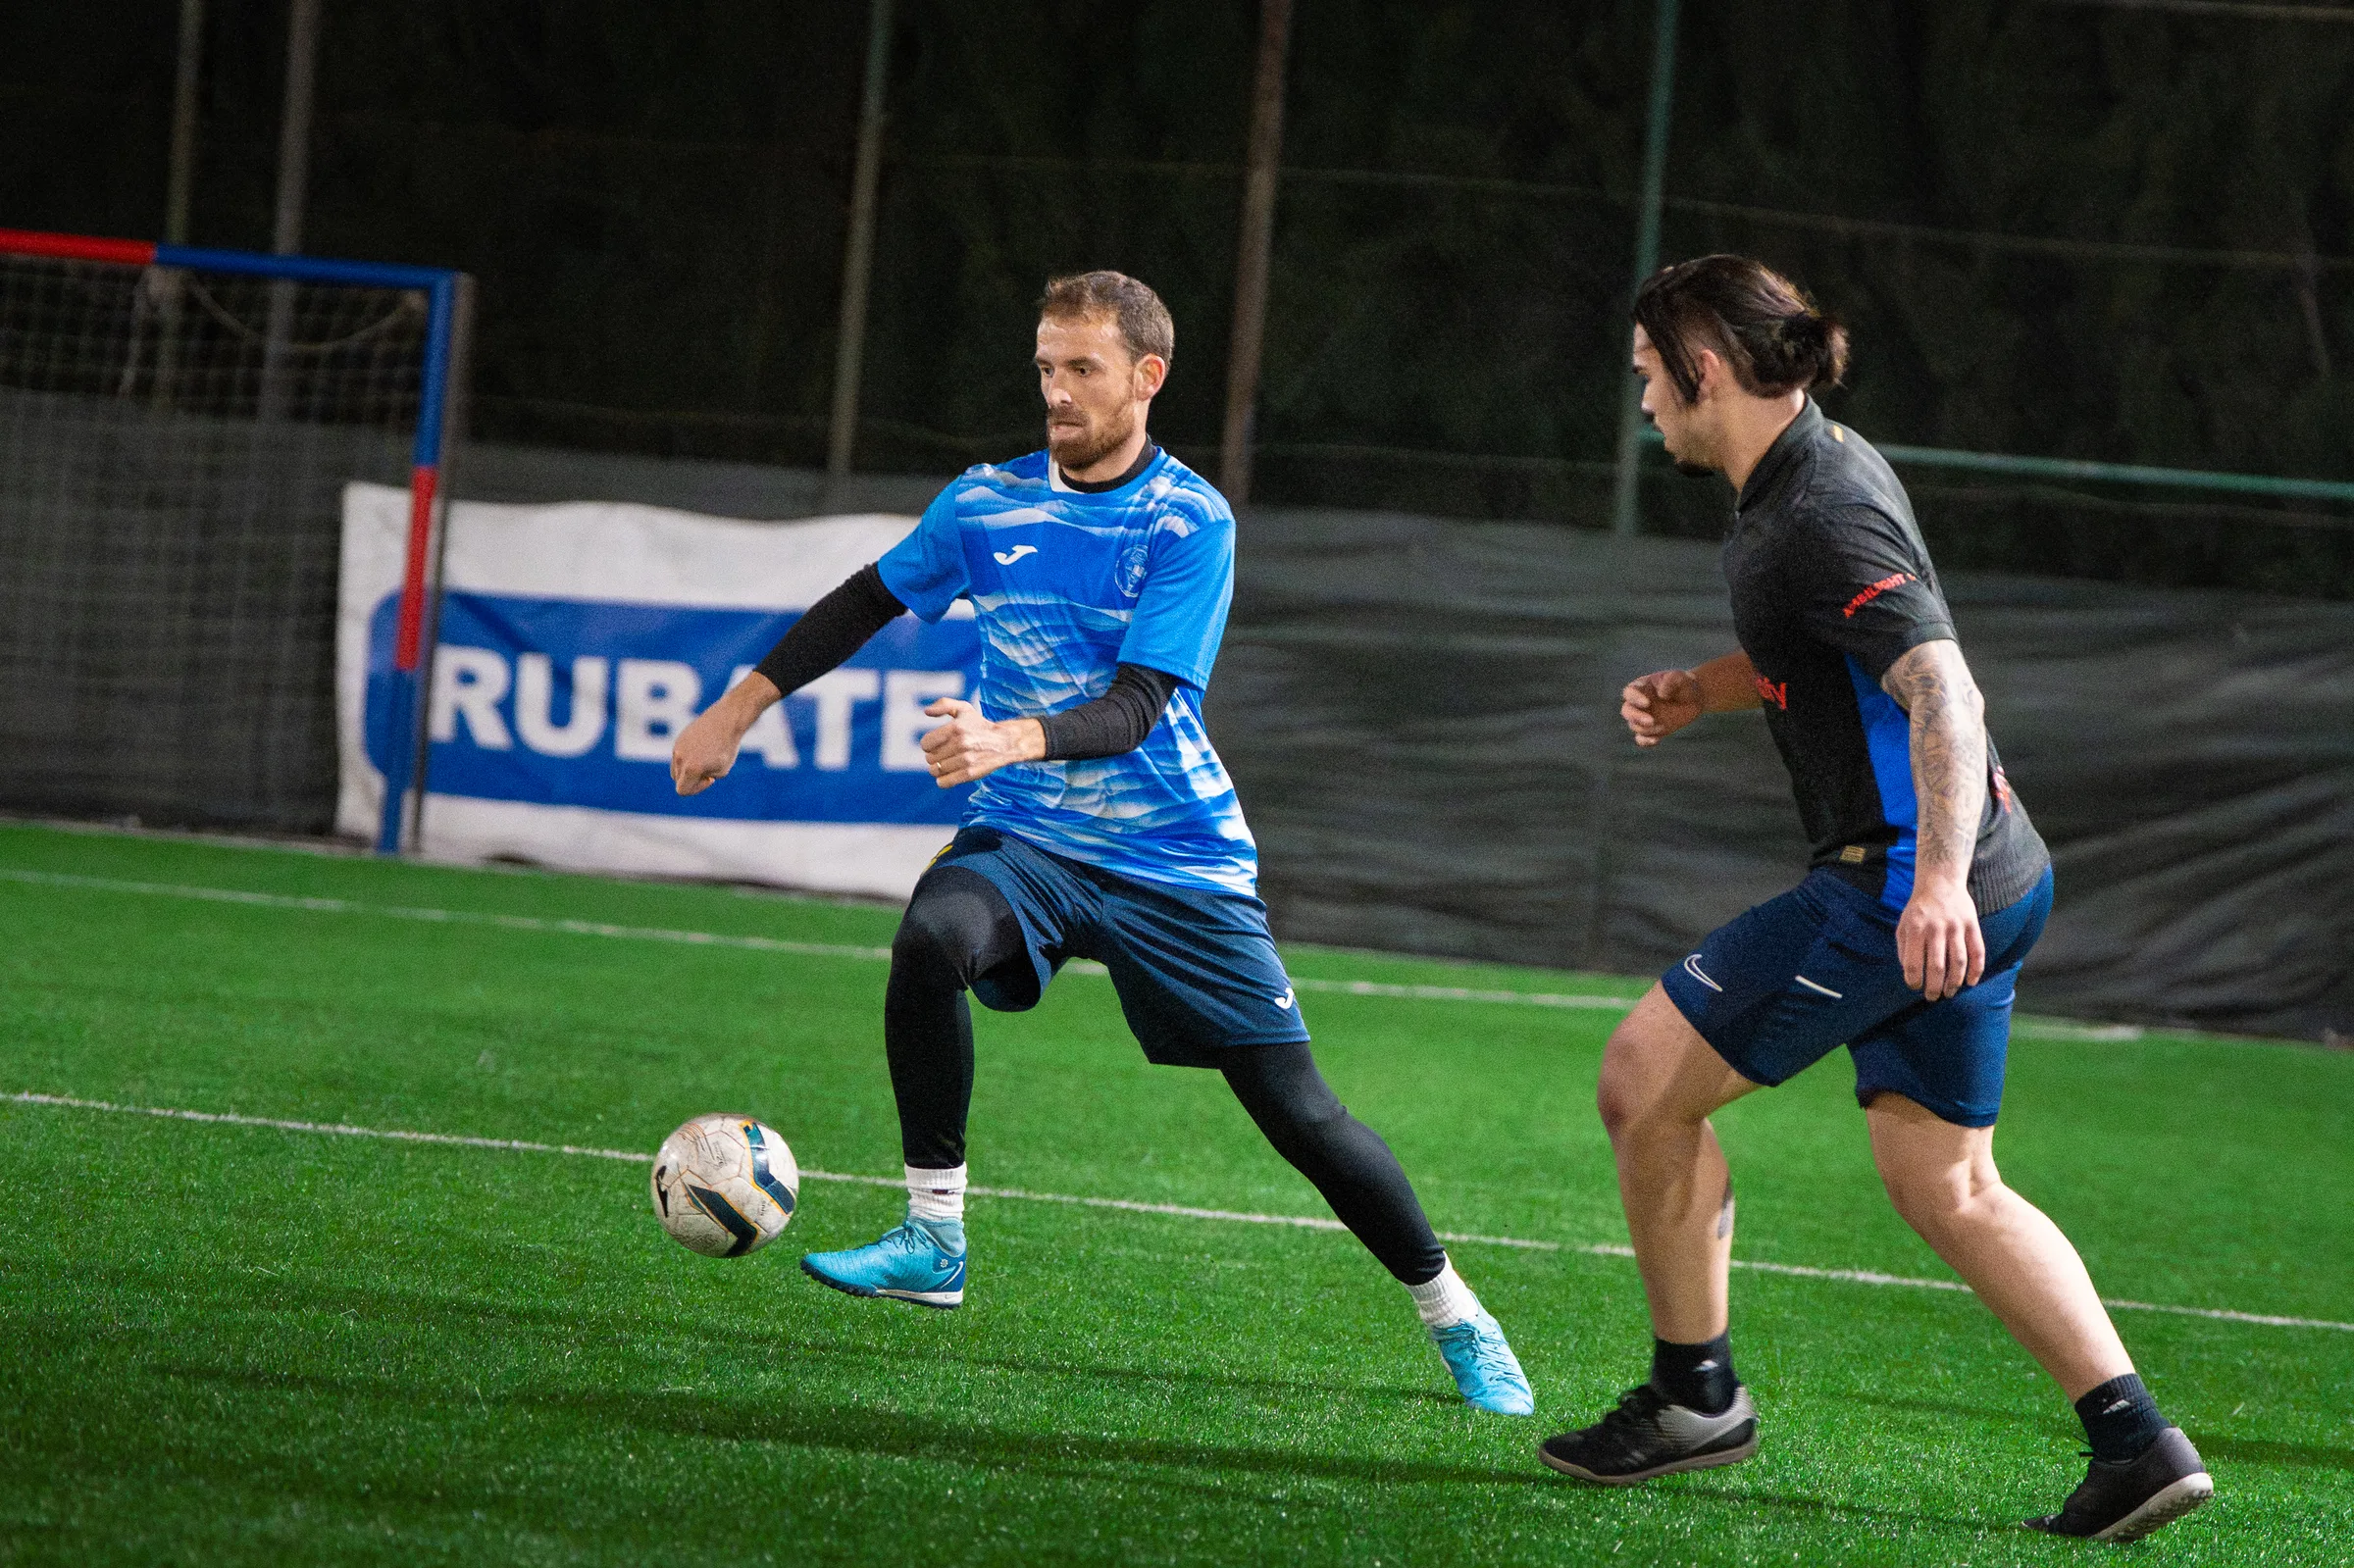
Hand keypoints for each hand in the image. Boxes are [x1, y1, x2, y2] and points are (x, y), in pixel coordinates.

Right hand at [670, 674, 775, 795]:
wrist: (727, 720)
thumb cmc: (727, 748)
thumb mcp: (720, 771)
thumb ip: (702, 779)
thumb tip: (691, 776)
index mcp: (690, 768)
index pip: (682, 790)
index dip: (696, 789)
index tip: (710, 779)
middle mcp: (680, 757)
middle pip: (678, 779)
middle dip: (691, 779)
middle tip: (709, 769)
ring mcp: (678, 747)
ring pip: (676, 768)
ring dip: (688, 769)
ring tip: (706, 759)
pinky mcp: (679, 738)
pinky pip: (679, 755)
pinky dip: (689, 756)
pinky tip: (704, 749)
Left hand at [919, 699, 1044, 786]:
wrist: (1005, 742)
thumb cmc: (980, 726)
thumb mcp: (964, 709)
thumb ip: (944, 704)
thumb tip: (927, 711)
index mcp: (955, 727)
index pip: (925, 744)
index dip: (928, 745)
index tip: (937, 744)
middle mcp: (961, 743)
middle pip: (930, 758)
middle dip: (934, 757)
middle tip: (945, 753)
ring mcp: (966, 760)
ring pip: (935, 770)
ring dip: (938, 769)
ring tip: (947, 763)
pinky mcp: (970, 774)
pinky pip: (944, 782)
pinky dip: (942, 780)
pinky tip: (948, 774)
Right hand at [1621, 669, 1703, 746]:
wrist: (1694, 698)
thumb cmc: (1685, 684)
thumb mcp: (1681, 678)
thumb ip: (1671, 680)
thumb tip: (1661, 694)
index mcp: (1642, 687)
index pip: (1630, 692)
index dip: (1634, 698)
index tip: (1647, 703)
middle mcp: (1638, 703)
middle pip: (1627, 710)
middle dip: (1636, 717)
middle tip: (1651, 721)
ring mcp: (1644, 717)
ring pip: (1634, 725)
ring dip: (1646, 729)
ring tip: (1663, 727)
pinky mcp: (1651, 730)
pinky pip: (1641, 738)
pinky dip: (1645, 741)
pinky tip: (1656, 740)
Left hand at [1896, 877, 1985, 1001]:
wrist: (1940, 883)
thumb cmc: (1919, 909)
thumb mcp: (1903, 925)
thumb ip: (1904, 948)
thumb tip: (1909, 972)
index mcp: (1916, 929)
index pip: (1913, 962)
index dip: (1913, 979)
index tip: (1914, 987)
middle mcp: (1936, 929)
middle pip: (1937, 966)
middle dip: (1934, 986)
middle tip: (1932, 997)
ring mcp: (1956, 927)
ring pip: (1958, 961)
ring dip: (1955, 981)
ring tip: (1949, 993)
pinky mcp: (1972, 925)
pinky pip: (1977, 951)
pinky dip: (1976, 969)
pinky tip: (1971, 982)